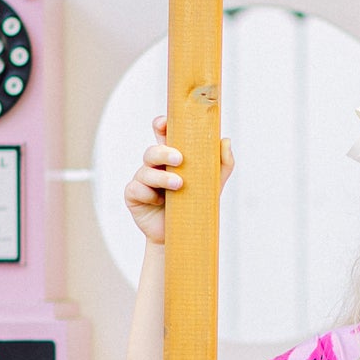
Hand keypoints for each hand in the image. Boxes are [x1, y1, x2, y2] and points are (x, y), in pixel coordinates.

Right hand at [124, 115, 233, 243]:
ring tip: (179, 184)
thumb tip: (225, 141)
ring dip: (161, 177)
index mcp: (171, 158)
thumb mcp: (212, 185)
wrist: (183, 237)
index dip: (161, 125)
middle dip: (164, 152)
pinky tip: (159, 201)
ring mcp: (142, 180)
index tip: (165, 123)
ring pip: (145, 171)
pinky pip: (136, 189)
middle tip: (180, 159)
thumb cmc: (195, 206)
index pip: (162, 135)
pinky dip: (147, 194)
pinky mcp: (134, 196)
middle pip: (152, 151)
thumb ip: (222, 164)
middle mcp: (155, 166)